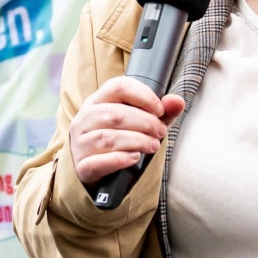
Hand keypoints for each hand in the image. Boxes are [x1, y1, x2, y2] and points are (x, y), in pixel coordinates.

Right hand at [68, 76, 184, 185]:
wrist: (95, 170)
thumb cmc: (120, 140)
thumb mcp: (141, 123)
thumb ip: (161, 113)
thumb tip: (177, 101)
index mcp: (97, 101)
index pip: (118, 86)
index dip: (143, 95)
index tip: (160, 110)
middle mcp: (84, 119)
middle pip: (115, 114)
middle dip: (145, 123)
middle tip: (161, 132)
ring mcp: (80, 143)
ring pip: (108, 138)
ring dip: (137, 141)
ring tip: (153, 146)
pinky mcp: (82, 166)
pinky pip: (98, 162)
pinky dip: (119, 159)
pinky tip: (134, 158)